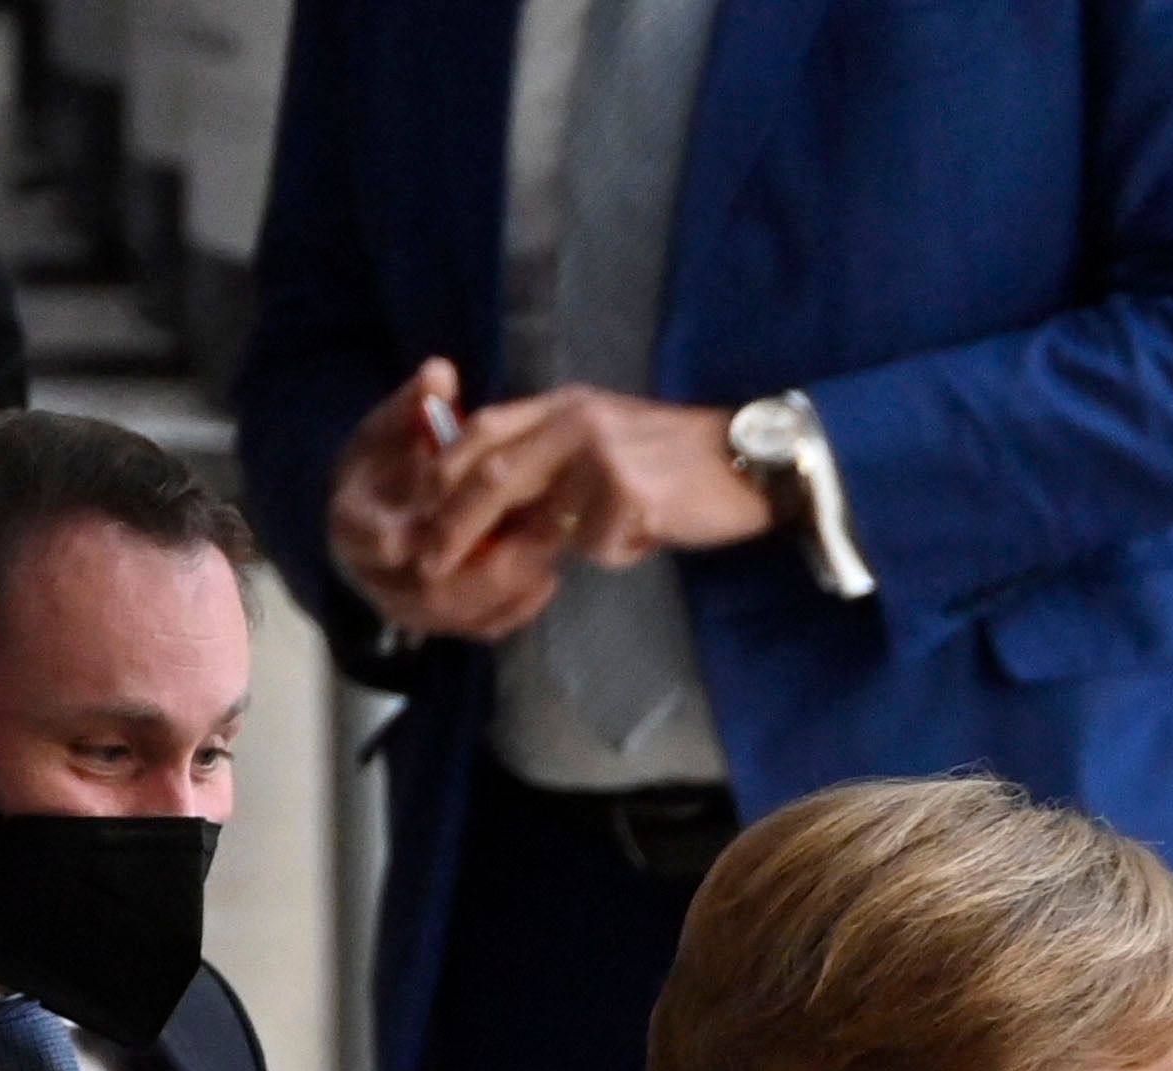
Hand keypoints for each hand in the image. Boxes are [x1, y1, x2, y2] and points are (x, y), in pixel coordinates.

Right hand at [329, 360, 550, 641]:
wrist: (373, 516)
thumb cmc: (385, 469)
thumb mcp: (390, 431)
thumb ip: (412, 407)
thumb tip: (439, 373)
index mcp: (354, 526)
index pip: (388, 541)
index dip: (440, 524)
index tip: (493, 489)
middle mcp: (375, 579)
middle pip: (433, 590)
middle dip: (492, 561)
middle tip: (545, 529)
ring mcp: (407, 609)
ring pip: (461, 615)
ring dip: (512, 585)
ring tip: (553, 547)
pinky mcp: (440, 627)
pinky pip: (481, 628)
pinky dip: (517, 608)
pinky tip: (548, 576)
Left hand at [420, 387, 768, 580]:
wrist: (752, 459)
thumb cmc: (678, 459)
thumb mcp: (605, 436)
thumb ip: (553, 457)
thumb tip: (497, 503)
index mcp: (564, 405)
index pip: (482, 431)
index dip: (441, 474)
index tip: (420, 515)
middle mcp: (577, 422)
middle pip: (491, 473)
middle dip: (455, 524)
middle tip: (431, 563)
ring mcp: (603, 456)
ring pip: (544, 519)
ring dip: (548, 549)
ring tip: (569, 555)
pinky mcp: (632, 494)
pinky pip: (598, 545)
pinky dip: (614, 552)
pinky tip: (645, 536)